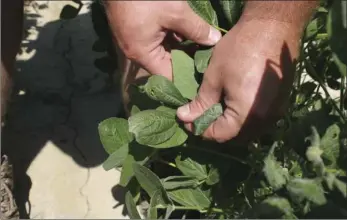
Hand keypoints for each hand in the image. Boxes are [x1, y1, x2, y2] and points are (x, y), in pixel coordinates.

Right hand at [104, 1, 221, 79]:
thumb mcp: (175, 12)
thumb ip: (196, 29)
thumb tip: (215, 40)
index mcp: (142, 54)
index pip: (168, 76)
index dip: (187, 76)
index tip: (204, 73)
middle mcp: (137, 52)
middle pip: (166, 63)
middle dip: (187, 59)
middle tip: (207, 58)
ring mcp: (136, 40)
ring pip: (164, 49)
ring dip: (181, 45)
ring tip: (202, 45)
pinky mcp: (137, 29)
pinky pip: (158, 38)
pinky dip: (172, 35)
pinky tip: (188, 30)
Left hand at [177, 19, 300, 142]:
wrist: (273, 27)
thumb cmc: (240, 50)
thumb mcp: (214, 77)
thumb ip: (200, 102)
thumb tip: (184, 117)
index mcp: (247, 115)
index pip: (219, 134)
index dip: (199, 129)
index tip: (186, 119)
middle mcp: (264, 120)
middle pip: (235, 136)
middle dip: (214, 129)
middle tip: (198, 115)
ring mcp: (276, 112)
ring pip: (247, 130)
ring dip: (229, 124)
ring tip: (213, 109)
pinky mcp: (280, 103)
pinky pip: (258, 120)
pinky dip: (243, 117)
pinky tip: (231, 103)